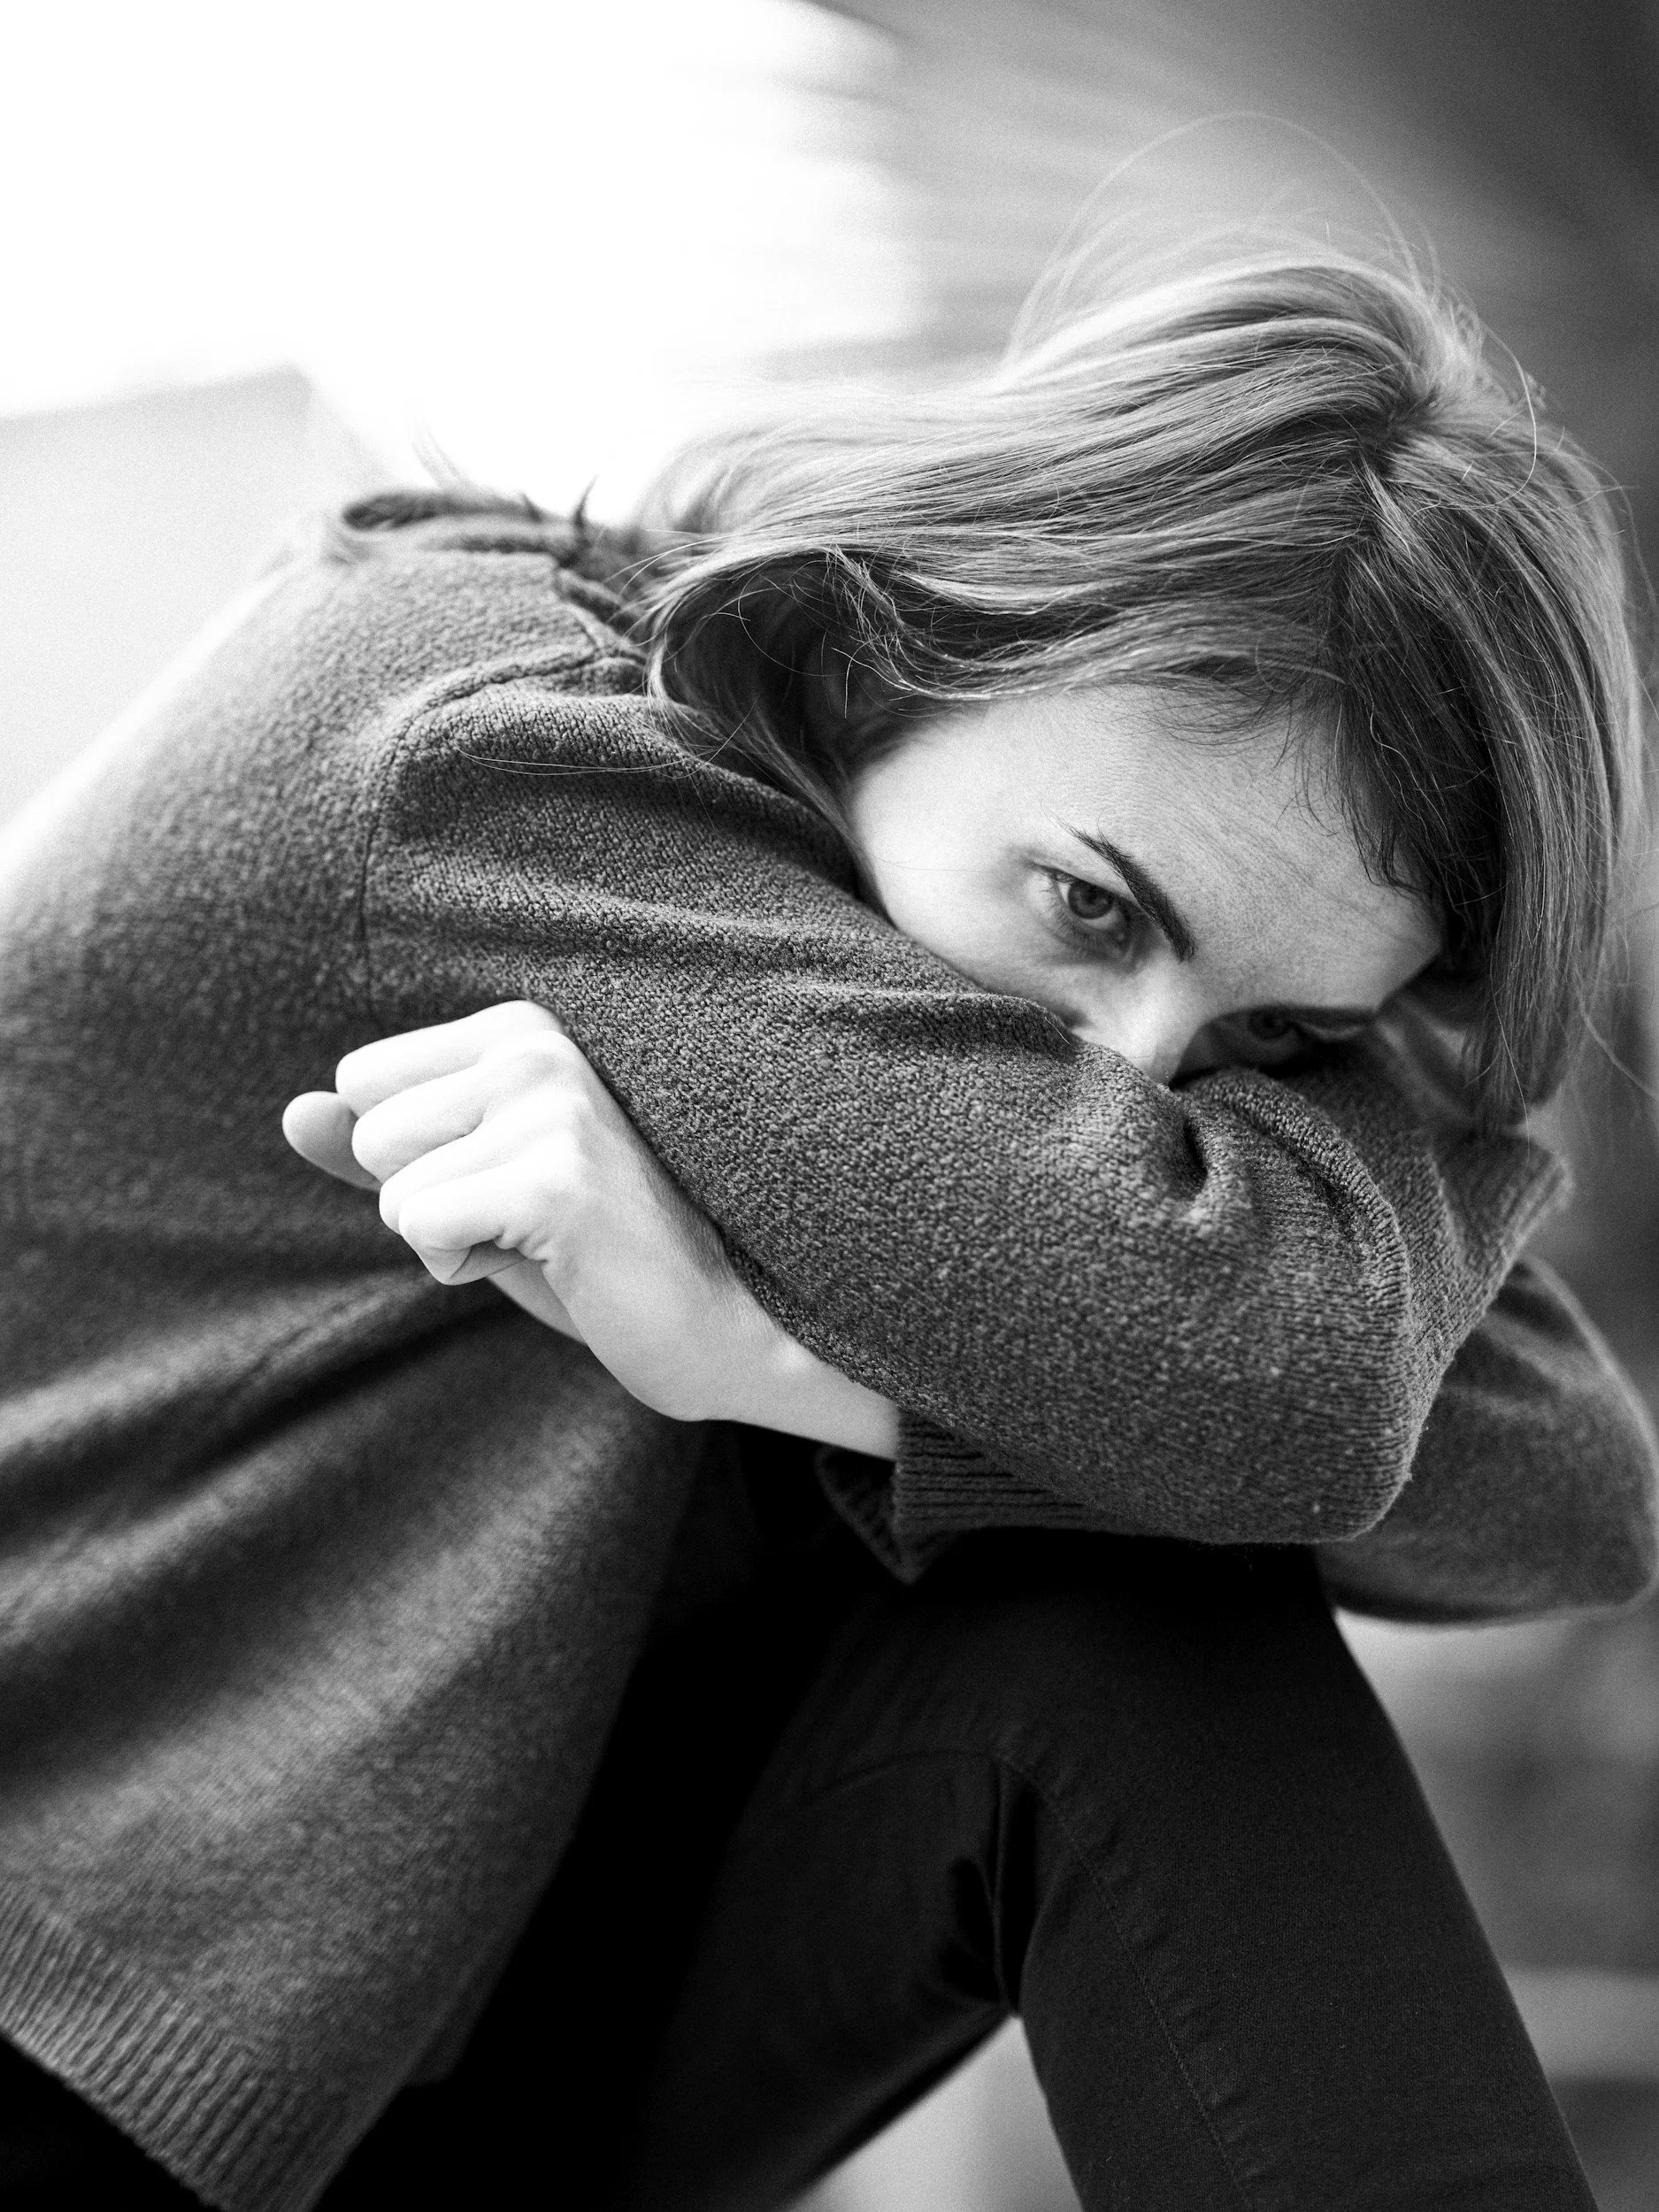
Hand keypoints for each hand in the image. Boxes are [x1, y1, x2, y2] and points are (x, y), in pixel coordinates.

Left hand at [282, 1002, 898, 1452]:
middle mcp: (535, 1044)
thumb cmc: (605, 1260)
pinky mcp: (554, 1174)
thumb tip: (291, 1114)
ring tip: (554, 1240)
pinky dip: (467, 1268)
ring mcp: (549, 1103)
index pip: (364, 1084)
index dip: (421, 1162)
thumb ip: (388, 1149)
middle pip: (369, 1132)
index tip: (518, 1189)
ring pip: (390, 1185)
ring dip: (452, 1239)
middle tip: (538, 1223)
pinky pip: (419, 1226)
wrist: (730, 1325)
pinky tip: (560, 1264)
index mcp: (522, 1028)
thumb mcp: (482, 1191)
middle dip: (429, 1199)